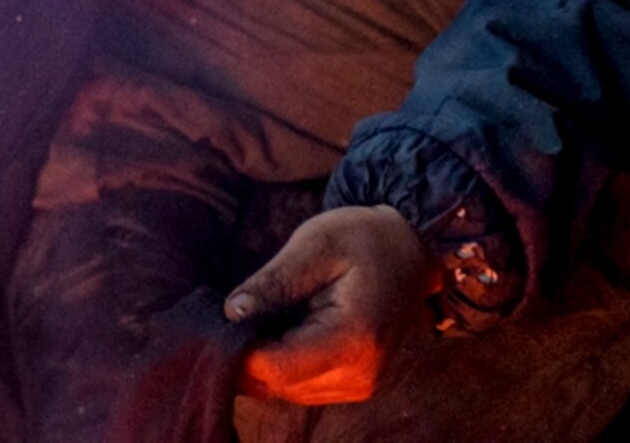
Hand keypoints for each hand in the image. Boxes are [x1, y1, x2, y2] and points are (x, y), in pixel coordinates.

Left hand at [224, 206, 438, 407]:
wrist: (410, 252)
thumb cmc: (364, 239)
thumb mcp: (315, 244)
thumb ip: (274, 282)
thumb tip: (231, 313)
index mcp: (353, 339)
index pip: (279, 368)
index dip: (241, 350)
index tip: (219, 321)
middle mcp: (360, 375)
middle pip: (279, 385)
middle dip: (247, 355)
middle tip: (230, 315)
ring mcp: (360, 385)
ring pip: (287, 390)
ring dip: (262, 361)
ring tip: (254, 318)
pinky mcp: (354, 383)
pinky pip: (302, 386)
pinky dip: (281, 364)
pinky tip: (274, 331)